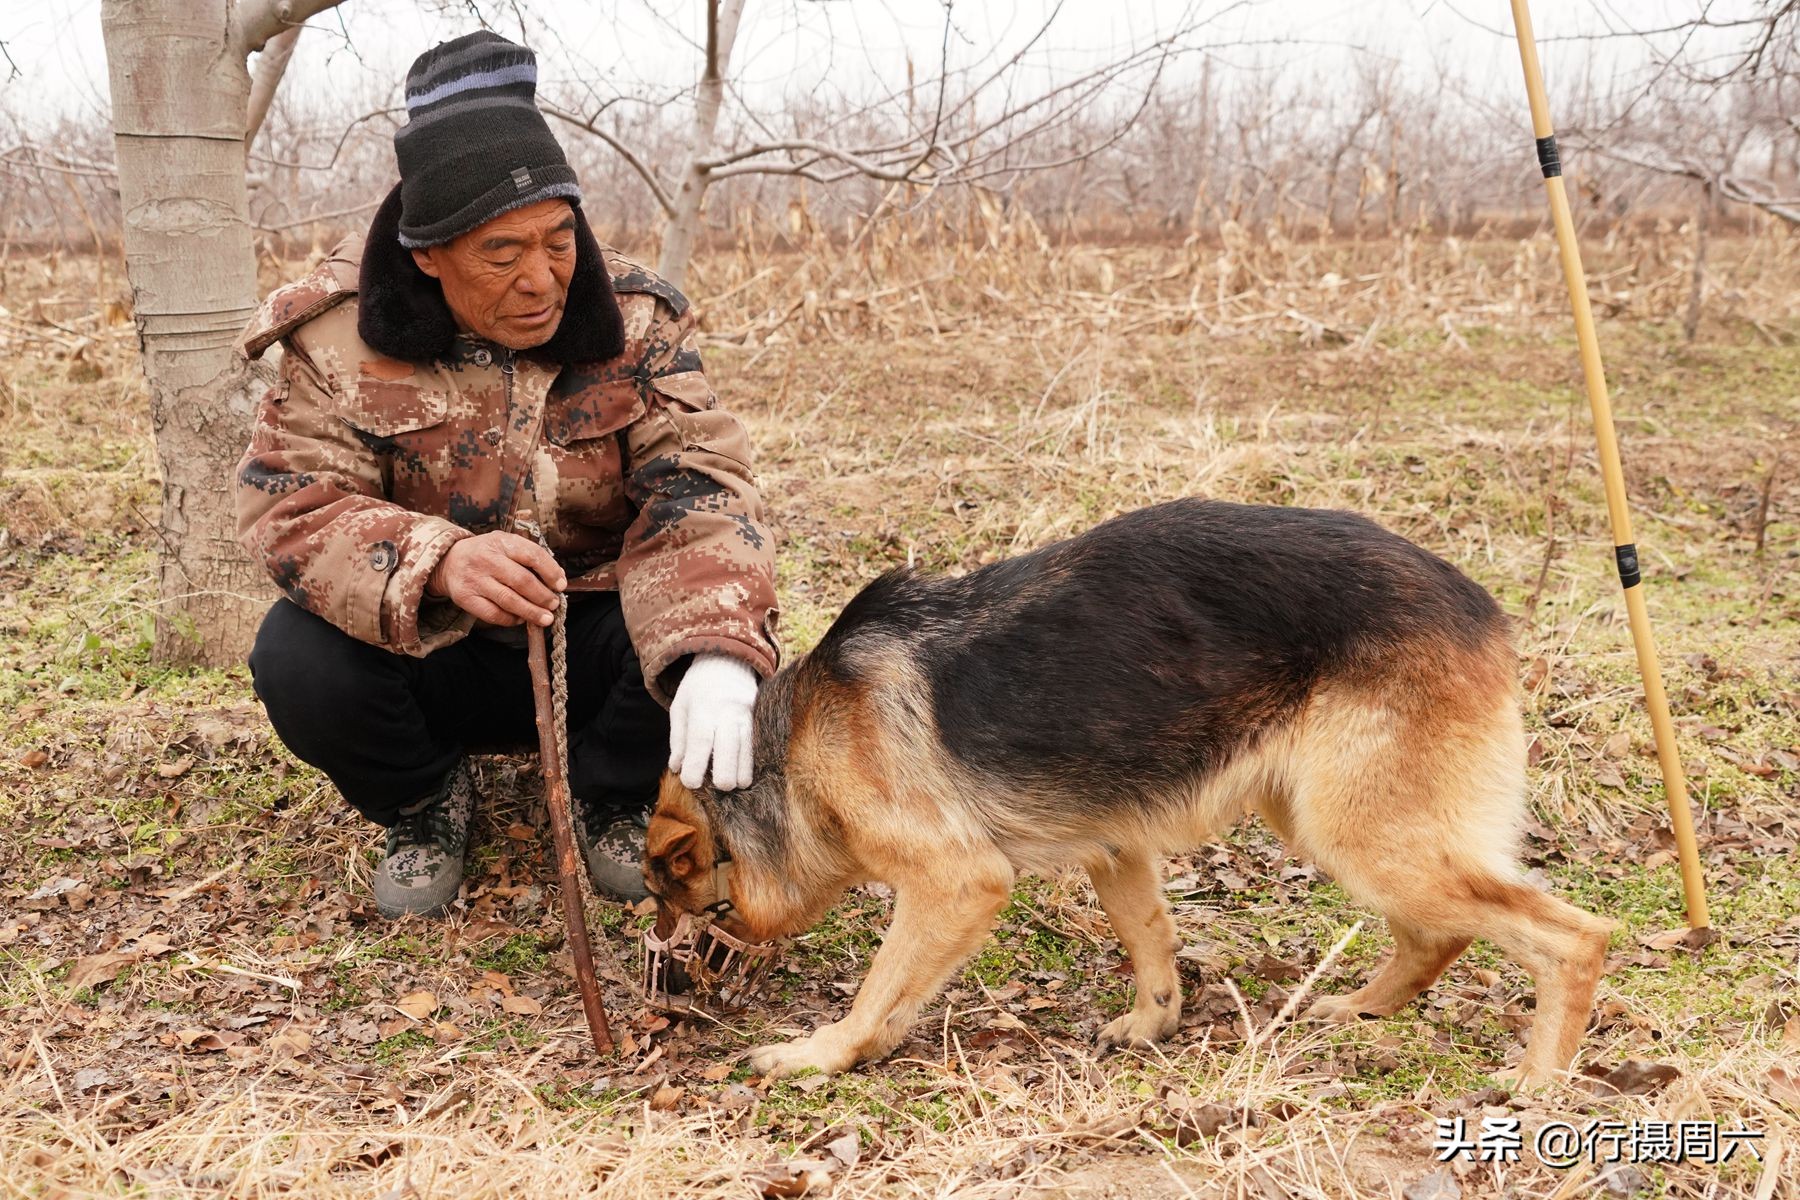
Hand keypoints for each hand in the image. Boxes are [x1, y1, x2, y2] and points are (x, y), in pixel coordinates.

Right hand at [427, 531, 565, 625]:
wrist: (448, 561)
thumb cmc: (486, 553)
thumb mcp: (505, 543)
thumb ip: (529, 556)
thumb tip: (557, 578)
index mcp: (501, 542)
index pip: (532, 555)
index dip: (550, 572)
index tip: (561, 585)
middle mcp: (486, 559)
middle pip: (522, 581)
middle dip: (543, 596)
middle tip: (554, 604)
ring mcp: (475, 580)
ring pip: (509, 600)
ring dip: (531, 612)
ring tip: (545, 618)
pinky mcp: (466, 598)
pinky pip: (494, 614)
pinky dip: (511, 619)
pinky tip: (521, 619)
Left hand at [668, 653, 758, 789]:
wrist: (727, 662)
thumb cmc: (697, 688)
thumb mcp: (680, 707)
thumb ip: (678, 739)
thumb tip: (677, 768)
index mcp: (703, 709)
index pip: (701, 742)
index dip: (696, 767)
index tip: (691, 783)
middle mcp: (728, 713)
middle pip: (729, 750)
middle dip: (724, 776)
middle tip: (717, 787)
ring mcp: (748, 716)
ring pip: (749, 752)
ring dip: (741, 775)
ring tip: (733, 785)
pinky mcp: (760, 720)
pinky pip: (758, 747)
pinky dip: (752, 764)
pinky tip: (745, 775)